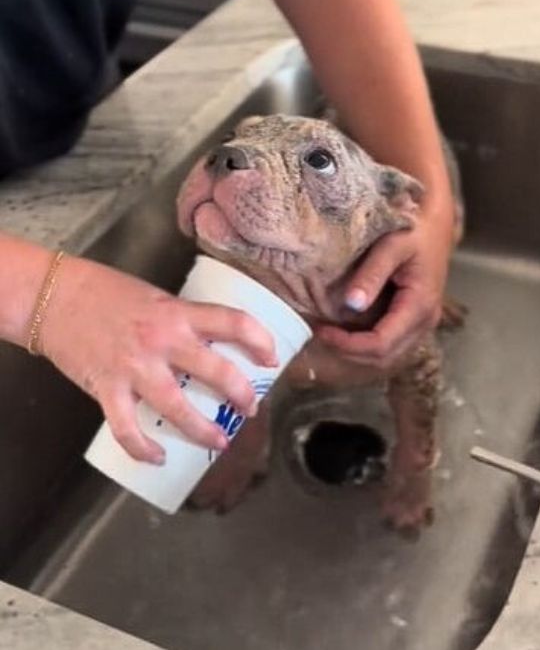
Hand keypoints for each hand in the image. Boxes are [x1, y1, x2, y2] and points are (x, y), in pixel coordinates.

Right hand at [40, 256, 276, 463]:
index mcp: (178, 312)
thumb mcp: (156, 297)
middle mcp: (162, 340)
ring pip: (178, 408)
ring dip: (203, 431)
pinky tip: (157, 457)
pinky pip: (128, 429)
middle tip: (251, 407)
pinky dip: (143, 449)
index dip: (260, 341)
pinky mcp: (107, 389)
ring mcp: (135, 367)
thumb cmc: (107, 293)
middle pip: (217, 371)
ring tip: (219, 443)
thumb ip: (180, 320)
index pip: (234, 321)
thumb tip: (207, 343)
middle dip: (241, 394)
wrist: (56, 298)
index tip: (272, 358)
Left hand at [317, 209, 452, 367]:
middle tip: (320, 332)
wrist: (436, 227)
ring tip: (330, 332)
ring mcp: (422, 325)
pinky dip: (366, 344)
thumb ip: (372, 274)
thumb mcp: (391, 246)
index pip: (381, 343)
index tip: (322, 329)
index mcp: (419, 306)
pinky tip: (347, 329)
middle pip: (384, 357)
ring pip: (387, 356)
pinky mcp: (414, 321)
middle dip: (349, 351)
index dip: (348, 344)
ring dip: (357, 351)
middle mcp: (425, 322)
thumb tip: (352, 305)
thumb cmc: (413, 231)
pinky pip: (390, 345)